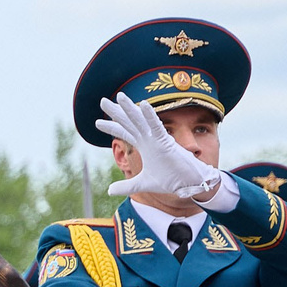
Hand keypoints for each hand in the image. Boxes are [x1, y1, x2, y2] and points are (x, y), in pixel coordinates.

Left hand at [98, 93, 222, 201]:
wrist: (189, 184)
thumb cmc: (170, 180)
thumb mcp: (142, 184)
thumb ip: (126, 186)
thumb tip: (109, 190)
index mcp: (144, 146)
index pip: (125, 132)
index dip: (111, 127)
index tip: (97, 123)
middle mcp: (149, 139)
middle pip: (129, 122)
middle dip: (116, 111)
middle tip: (102, 100)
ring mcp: (157, 139)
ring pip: (141, 120)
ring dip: (131, 108)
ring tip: (120, 96)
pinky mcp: (167, 142)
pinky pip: (157, 126)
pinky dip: (150, 116)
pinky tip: (143, 104)